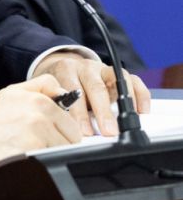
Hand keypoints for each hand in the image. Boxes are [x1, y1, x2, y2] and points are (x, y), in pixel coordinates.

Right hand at [0, 74, 81, 180]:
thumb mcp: (12, 92)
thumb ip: (42, 86)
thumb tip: (65, 92)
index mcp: (39, 100)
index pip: (71, 123)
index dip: (62, 132)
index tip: (49, 135)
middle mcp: (40, 116)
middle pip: (71, 140)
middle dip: (59, 144)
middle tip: (36, 144)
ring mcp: (37, 138)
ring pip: (62, 154)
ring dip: (50, 156)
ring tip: (28, 152)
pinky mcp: (32, 157)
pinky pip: (51, 165)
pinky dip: (43, 167)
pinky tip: (27, 161)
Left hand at [33, 52, 150, 136]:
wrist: (66, 72)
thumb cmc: (62, 89)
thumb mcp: (57, 97)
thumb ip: (63, 109)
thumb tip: (68, 132)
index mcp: (66, 71)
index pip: (72, 90)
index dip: (79, 112)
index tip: (85, 132)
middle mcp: (86, 67)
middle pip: (96, 87)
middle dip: (103, 112)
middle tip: (108, 132)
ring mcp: (104, 69)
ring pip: (117, 80)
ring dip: (124, 103)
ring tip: (127, 123)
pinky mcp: (119, 73)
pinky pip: (134, 80)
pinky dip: (140, 95)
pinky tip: (142, 111)